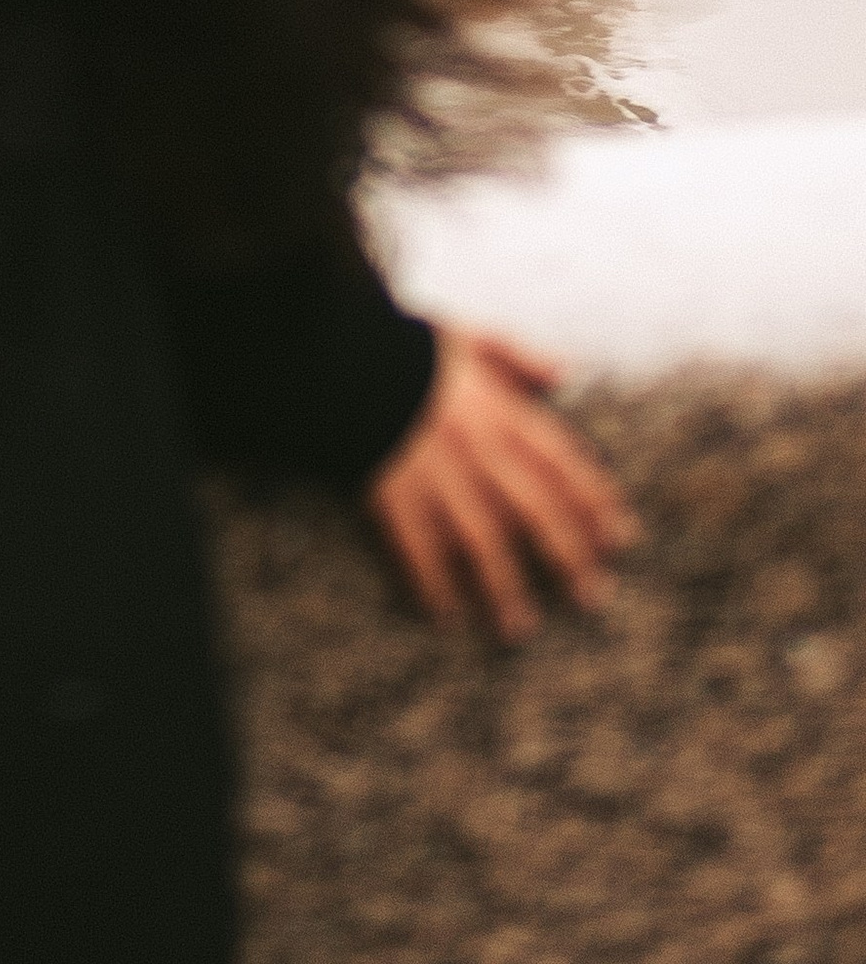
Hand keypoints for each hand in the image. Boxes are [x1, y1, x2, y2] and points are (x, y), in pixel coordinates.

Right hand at [366, 325, 637, 644]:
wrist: (343, 355)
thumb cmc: (409, 346)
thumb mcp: (471, 336)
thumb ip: (519, 356)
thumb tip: (565, 371)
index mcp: (499, 413)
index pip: (561, 465)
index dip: (594, 503)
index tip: (619, 538)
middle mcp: (477, 452)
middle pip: (533, 513)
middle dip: (566, 558)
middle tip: (592, 598)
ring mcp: (436, 478)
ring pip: (481, 542)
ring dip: (503, 587)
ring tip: (519, 627)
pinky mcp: (392, 496)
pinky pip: (416, 548)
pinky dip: (431, 582)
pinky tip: (444, 614)